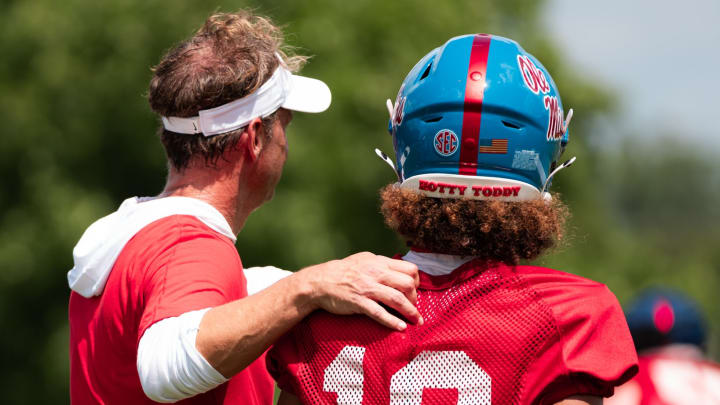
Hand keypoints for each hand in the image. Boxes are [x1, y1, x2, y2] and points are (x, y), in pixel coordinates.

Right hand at [298, 252, 421, 330]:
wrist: (319, 282)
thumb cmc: (342, 272)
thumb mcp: (364, 261)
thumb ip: (381, 265)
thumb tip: (398, 271)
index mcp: (379, 262)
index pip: (409, 269)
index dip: (416, 282)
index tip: (414, 291)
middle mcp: (376, 273)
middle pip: (407, 284)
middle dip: (415, 298)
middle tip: (413, 307)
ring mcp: (367, 288)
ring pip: (397, 299)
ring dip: (410, 312)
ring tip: (416, 321)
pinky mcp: (359, 302)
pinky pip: (379, 313)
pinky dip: (392, 321)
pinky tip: (400, 327)